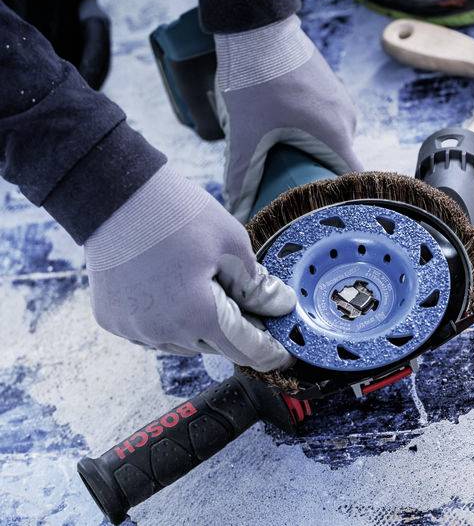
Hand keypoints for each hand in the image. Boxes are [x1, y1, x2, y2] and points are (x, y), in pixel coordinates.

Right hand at [84, 166, 295, 370]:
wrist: (115, 195)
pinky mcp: (113, 321)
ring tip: (202, 286)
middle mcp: (164, 332)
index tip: (282, 355)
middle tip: (247, 303)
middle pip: (215, 346)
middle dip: (234, 329)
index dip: (268, 353)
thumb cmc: (177, 214)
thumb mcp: (232, 244)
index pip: (245, 349)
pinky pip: (153, 333)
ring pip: (184, 343)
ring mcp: (135, 330)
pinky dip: (169, 320)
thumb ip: (258, 285)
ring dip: (200, 326)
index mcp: (198, 315)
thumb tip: (279, 308)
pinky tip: (172, 290)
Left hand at [214, 14, 361, 220]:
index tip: (326, 216)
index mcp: (336, 135)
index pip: (354, 182)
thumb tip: (236, 212)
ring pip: (334, 143)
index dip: (342, 203)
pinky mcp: (332, 89)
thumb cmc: (255, 79)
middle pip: (340, 165)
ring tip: (289, 168)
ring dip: (316, 156)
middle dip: (321, 181)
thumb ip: (241, 176)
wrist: (257, 26)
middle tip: (296, 197)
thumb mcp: (245, 133)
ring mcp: (342, 102)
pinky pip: (329, 123)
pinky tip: (288, 136)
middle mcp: (348, 120)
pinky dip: (314, 135)